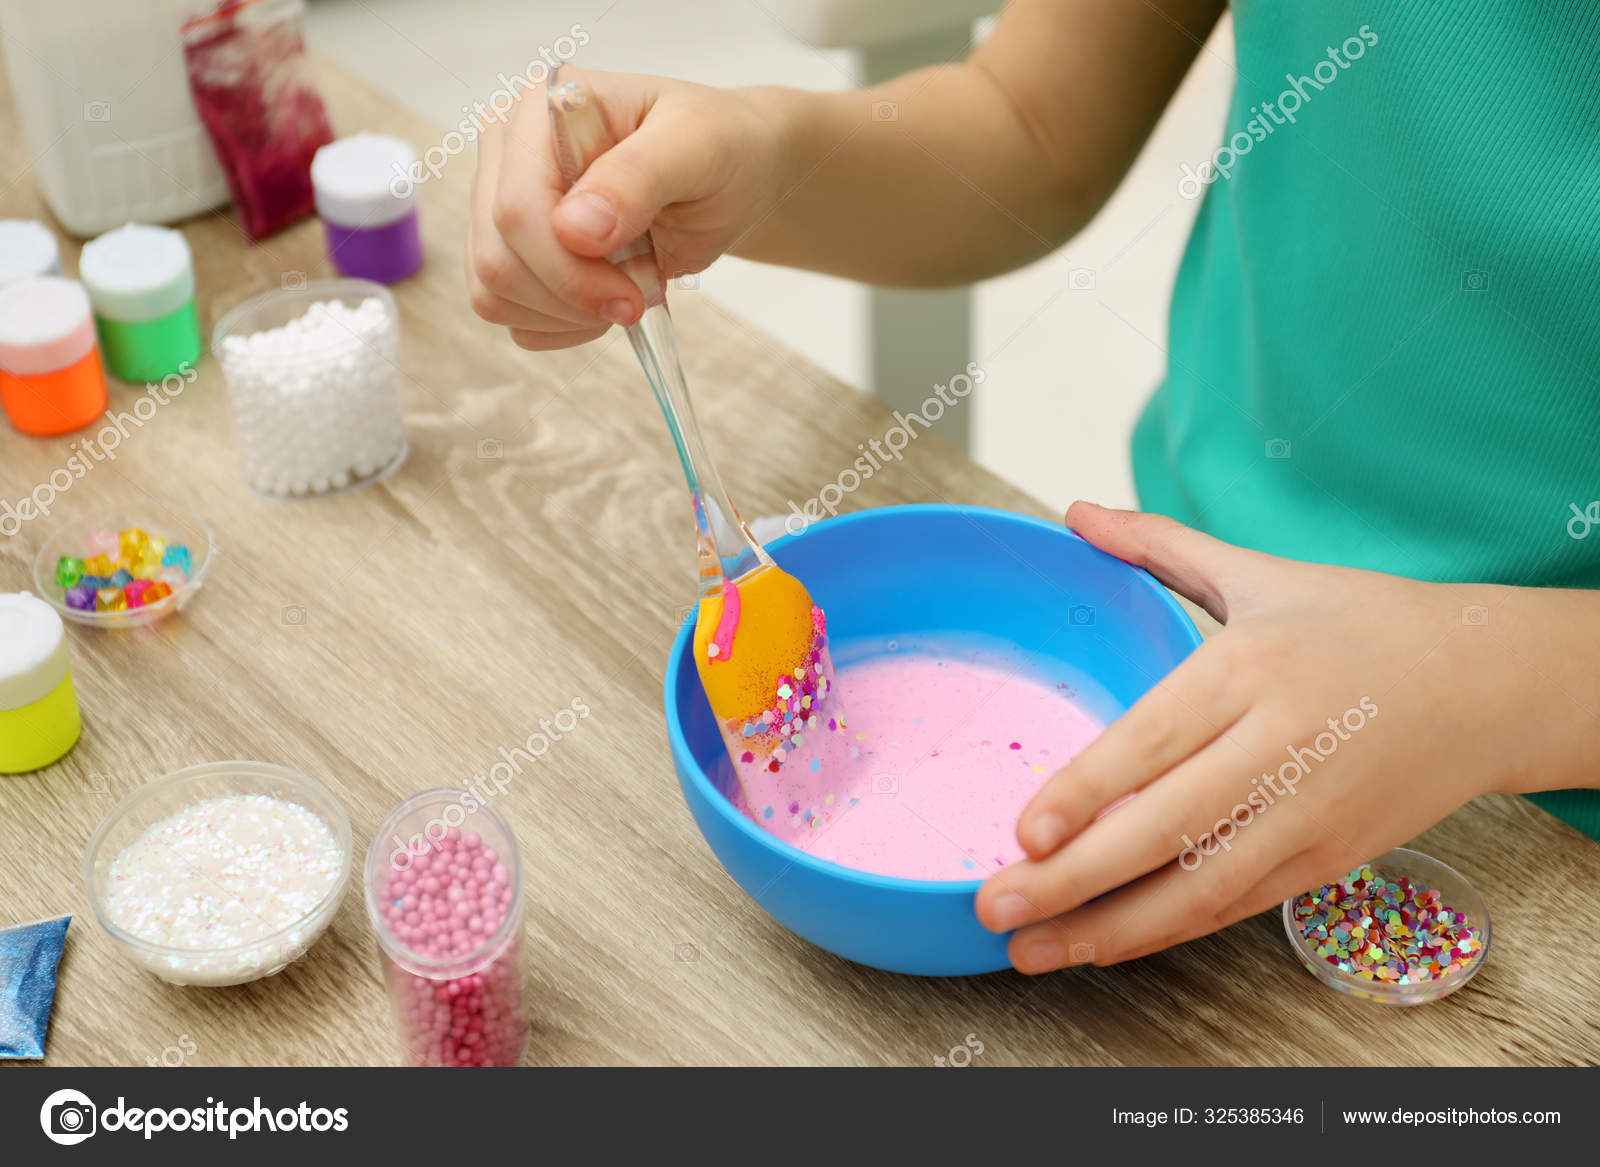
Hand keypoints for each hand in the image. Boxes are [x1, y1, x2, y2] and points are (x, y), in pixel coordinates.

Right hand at [467, 68, 789, 349]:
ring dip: (568, 313)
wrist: (728, 176)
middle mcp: (506, 151)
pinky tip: (603, 301)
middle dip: (575, 295)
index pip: (517, 207)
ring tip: (628, 288)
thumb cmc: (716, 147)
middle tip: (640, 295)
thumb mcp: (698, 148)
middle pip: (499, 258)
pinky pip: (508, 313)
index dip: (570, 269)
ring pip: (494, 292)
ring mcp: (499, 202)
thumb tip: (573, 228)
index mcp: (538, 109)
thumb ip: (637, 177)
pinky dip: (559, 324)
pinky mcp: (510, 249)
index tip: (634, 295)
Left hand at [975, 501, 1594, 971]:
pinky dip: (1166, 932)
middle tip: (992, 906)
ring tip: (1030, 951)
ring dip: (1108, 928)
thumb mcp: (1261, 572)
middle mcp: (1277, 747)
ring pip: (1197, 887)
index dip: (1087, 792)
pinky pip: (1234, 906)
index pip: (1154, 739)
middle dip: (1073, 879)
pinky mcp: (1326, 859)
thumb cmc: (1362, 623)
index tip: (1024, 832)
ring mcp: (1306, 813)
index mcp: (1251, 668)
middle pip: (1164, 826)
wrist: (1487, 685)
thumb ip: (1159, 547)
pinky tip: (1104, 944)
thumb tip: (1075, 513)